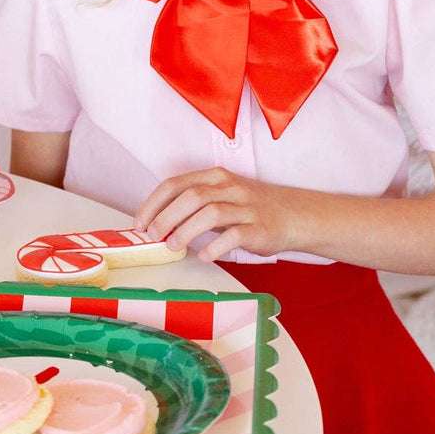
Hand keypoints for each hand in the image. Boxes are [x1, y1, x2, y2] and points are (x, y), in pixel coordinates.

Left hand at [133, 168, 310, 261]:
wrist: (295, 215)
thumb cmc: (250, 208)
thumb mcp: (221, 197)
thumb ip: (193, 206)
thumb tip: (157, 224)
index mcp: (215, 177)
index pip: (176, 184)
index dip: (154, 203)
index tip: (139, 222)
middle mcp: (229, 188)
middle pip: (191, 197)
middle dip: (165, 216)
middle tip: (152, 235)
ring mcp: (246, 207)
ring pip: (211, 213)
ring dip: (186, 230)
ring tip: (172, 246)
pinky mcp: (259, 228)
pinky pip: (234, 235)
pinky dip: (215, 246)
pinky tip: (204, 256)